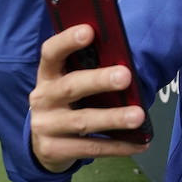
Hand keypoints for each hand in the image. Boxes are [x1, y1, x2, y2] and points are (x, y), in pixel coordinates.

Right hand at [28, 24, 148, 172]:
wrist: (43, 144)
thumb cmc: (67, 103)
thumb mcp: (69, 83)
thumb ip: (88, 71)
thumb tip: (125, 61)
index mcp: (47, 75)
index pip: (51, 52)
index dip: (67, 41)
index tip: (89, 31)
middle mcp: (42, 98)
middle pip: (70, 86)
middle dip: (99, 81)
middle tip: (125, 76)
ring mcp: (45, 126)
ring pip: (82, 122)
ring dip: (113, 118)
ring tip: (138, 116)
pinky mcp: (53, 150)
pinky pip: (90, 148)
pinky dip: (117, 146)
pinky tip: (139, 143)